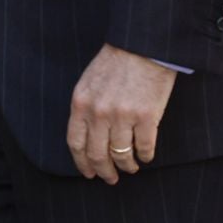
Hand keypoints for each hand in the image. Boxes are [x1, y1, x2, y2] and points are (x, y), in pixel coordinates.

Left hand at [66, 44, 176, 184]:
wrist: (143, 44)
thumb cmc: (117, 60)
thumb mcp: (89, 81)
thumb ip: (86, 107)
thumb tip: (88, 136)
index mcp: (81, 103)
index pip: (75, 144)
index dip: (82, 163)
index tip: (89, 173)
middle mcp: (98, 113)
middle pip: (97, 155)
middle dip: (104, 172)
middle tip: (111, 178)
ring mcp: (122, 116)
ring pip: (121, 155)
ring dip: (126, 166)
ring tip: (131, 167)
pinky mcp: (146, 117)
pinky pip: (144, 148)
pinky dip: (145, 156)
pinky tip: (145, 156)